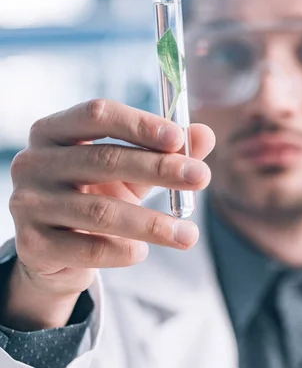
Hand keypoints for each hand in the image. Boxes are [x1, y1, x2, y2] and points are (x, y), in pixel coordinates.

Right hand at [6, 99, 214, 328]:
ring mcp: (28, 204)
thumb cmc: (94, 198)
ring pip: (100, 211)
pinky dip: (122, 251)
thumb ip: (163, 152)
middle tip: (201, 177)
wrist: (55, 252)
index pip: (98, 115)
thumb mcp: (130, 172)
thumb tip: (205, 135)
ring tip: (189, 235)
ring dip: (152, 223)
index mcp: (54, 131)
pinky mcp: (32, 245)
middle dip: (159, 169)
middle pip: (103, 159)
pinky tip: (143, 252)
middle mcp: (33, 162)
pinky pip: (87, 248)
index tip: (179, 138)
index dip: (140, 124)